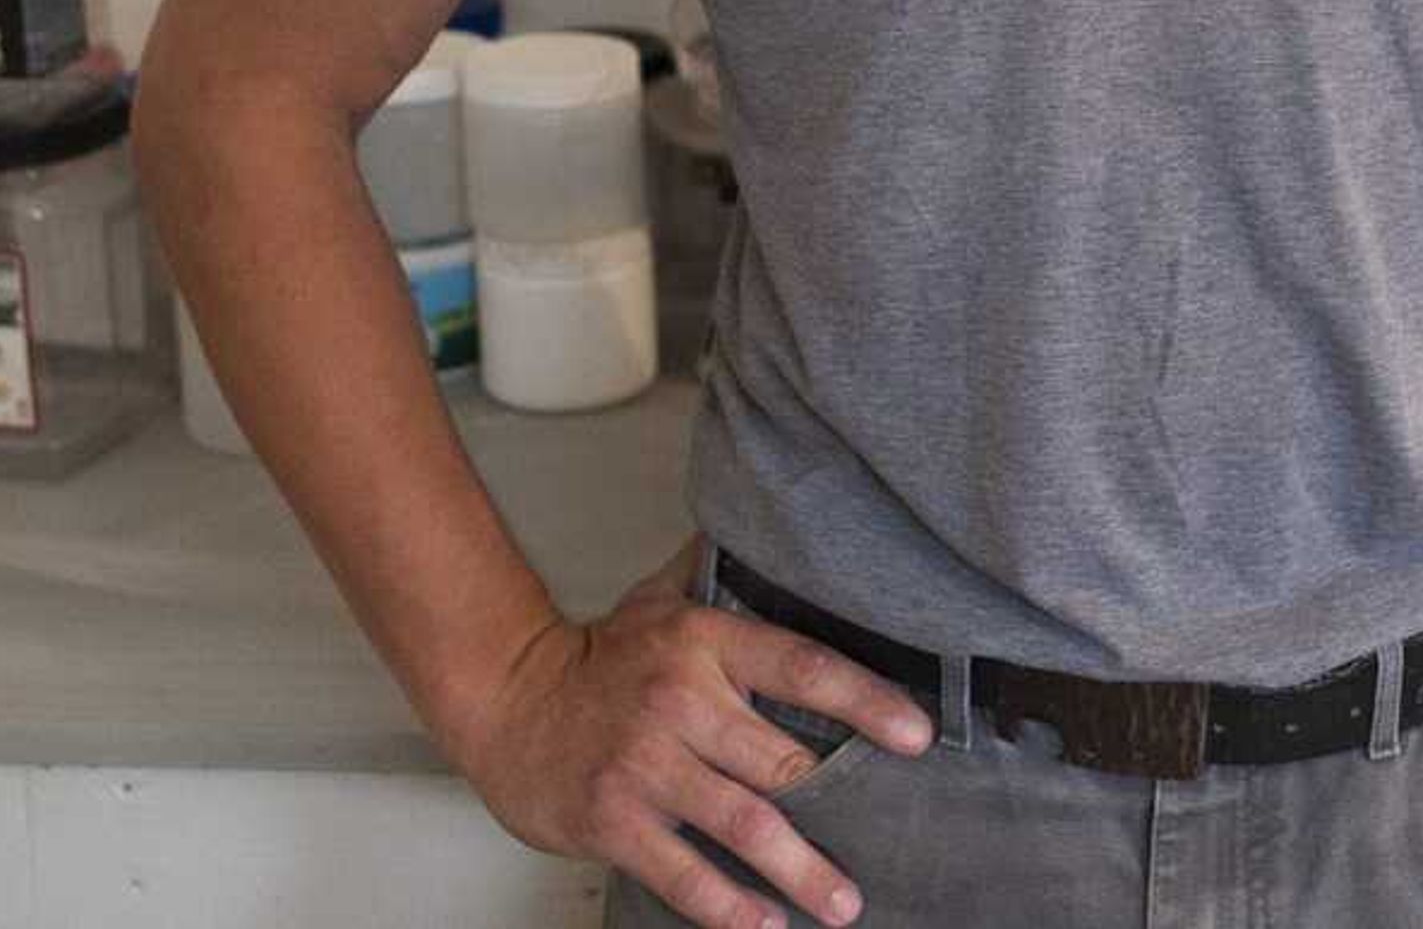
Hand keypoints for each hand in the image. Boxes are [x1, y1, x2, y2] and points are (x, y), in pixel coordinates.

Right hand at [435, 542, 934, 928]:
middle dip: (840, 805)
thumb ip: (723, 575)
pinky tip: (764, 923)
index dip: (865, 700)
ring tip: (844, 904)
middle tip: (889, 839)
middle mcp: (679, 701)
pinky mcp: (613, 820)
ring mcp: (644, 765)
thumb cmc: (599, 657)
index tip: (917, 735)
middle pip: (782, 761)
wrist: (505, 699)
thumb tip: (785, 533)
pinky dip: (728, 906)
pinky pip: (683, 873)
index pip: (802, 666)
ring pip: (743, 824)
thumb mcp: (662, 600)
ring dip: (800, 871)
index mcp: (703, 642)